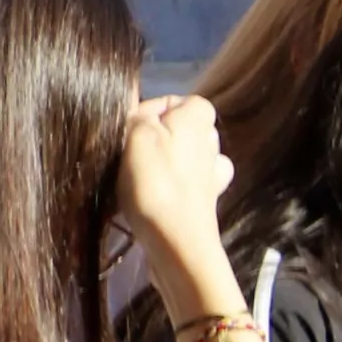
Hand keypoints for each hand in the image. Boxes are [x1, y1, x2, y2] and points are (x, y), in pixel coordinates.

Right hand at [119, 96, 240, 321]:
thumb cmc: (157, 182)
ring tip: (136, 179)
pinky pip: (180, 184)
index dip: (149, 109)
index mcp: (200, 119)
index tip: (129, 129)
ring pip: (178, 158)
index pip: (176, 100)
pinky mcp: (203, 201)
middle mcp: (212, 143)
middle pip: (177, 130)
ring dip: (157, 165)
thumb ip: (141, 116)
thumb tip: (143, 117)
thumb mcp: (139, 134)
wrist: (177, 242)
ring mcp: (211, 174)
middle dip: (152, 138)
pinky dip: (165, 188)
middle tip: (129, 154)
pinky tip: (150, 198)